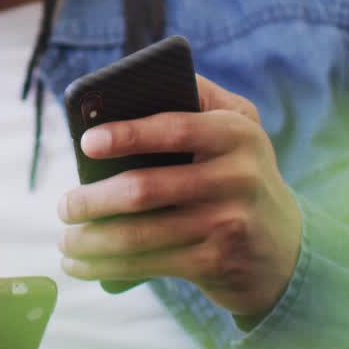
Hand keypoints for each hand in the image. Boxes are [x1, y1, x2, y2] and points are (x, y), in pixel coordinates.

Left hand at [57, 76, 301, 318]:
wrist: (285, 247)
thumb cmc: (236, 173)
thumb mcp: (235, 126)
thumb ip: (197, 95)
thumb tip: (129, 81)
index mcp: (235, 133)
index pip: (175, 128)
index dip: (127, 134)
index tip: (87, 142)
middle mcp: (237, 177)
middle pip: (144, 190)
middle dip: (91, 200)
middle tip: (63, 206)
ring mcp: (228, 223)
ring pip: (140, 235)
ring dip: (91, 240)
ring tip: (64, 239)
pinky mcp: (217, 262)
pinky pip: (148, 265)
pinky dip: (105, 267)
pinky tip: (79, 264)